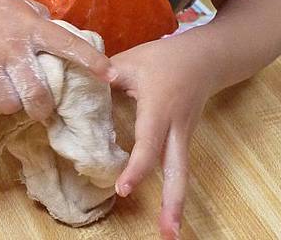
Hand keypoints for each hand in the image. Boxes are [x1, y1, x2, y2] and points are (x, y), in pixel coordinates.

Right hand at [0, 0, 112, 119]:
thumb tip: (68, 42)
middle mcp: (12, 45)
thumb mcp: (23, 5)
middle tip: (42, 108)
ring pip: (10, 105)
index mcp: (32, 26)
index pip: (67, 44)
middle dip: (43, 108)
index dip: (91, 61)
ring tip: (9, 94)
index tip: (110, 74)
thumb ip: (44, 24)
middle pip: (37, 93)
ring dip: (13, 106)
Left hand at [109, 31, 215, 238]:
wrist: (204, 58)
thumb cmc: (165, 58)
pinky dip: (175, 188)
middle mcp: (175, 127)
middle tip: (166, 235)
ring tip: (170, 234)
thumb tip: (76, 85)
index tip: (123, 189)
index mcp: (160, 108)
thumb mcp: (133, 60)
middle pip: (177, 169)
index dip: (137, 167)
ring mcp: (184, 135)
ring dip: (177, 203)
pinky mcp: (184, 138)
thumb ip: (106, 74)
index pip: (149, 142)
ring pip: (182, 172)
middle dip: (173, 202)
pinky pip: (179, 165)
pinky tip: (168, 207)